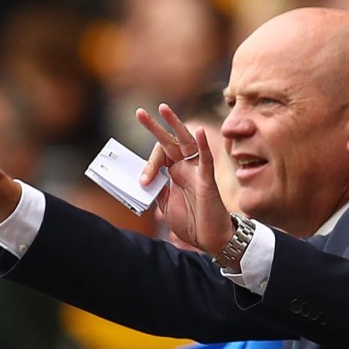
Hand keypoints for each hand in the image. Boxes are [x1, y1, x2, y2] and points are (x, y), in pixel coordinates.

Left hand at [137, 104, 233, 253]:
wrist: (209, 239)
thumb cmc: (191, 222)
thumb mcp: (165, 205)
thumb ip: (156, 190)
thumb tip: (143, 179)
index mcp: (175, 173)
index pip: (159, 156)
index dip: (148, 165)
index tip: (142, 182)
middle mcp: (186, 168)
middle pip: (169, 142)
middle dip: (155, 127)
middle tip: (139, 112)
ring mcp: (197, 172)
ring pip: (186, 143)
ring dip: (175, 125)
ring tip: (163, 109)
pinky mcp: (208, 180)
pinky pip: (207, 160)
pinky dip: (203, 146)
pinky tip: (200, 131)